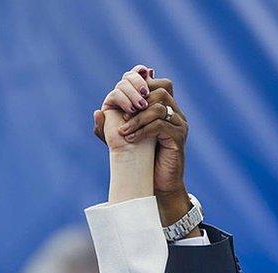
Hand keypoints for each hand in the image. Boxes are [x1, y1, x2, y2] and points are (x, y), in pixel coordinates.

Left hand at [94, 71, 193, 227]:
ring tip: (123, 132)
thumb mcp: (123, 141)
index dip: (141, 85)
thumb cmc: (143, 162)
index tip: (122, 101)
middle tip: (122, 116)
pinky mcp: (178, 138)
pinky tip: (131, 140)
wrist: (159, 185)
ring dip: (137, 118)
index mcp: (166, 109)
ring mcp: (180, 125)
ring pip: (159, 107)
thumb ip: (110, 127)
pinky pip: (160, 126)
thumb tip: (97, 112)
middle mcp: (176, 113)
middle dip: (137, 100)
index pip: (159, 83)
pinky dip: (142, 130)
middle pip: (161, 90)